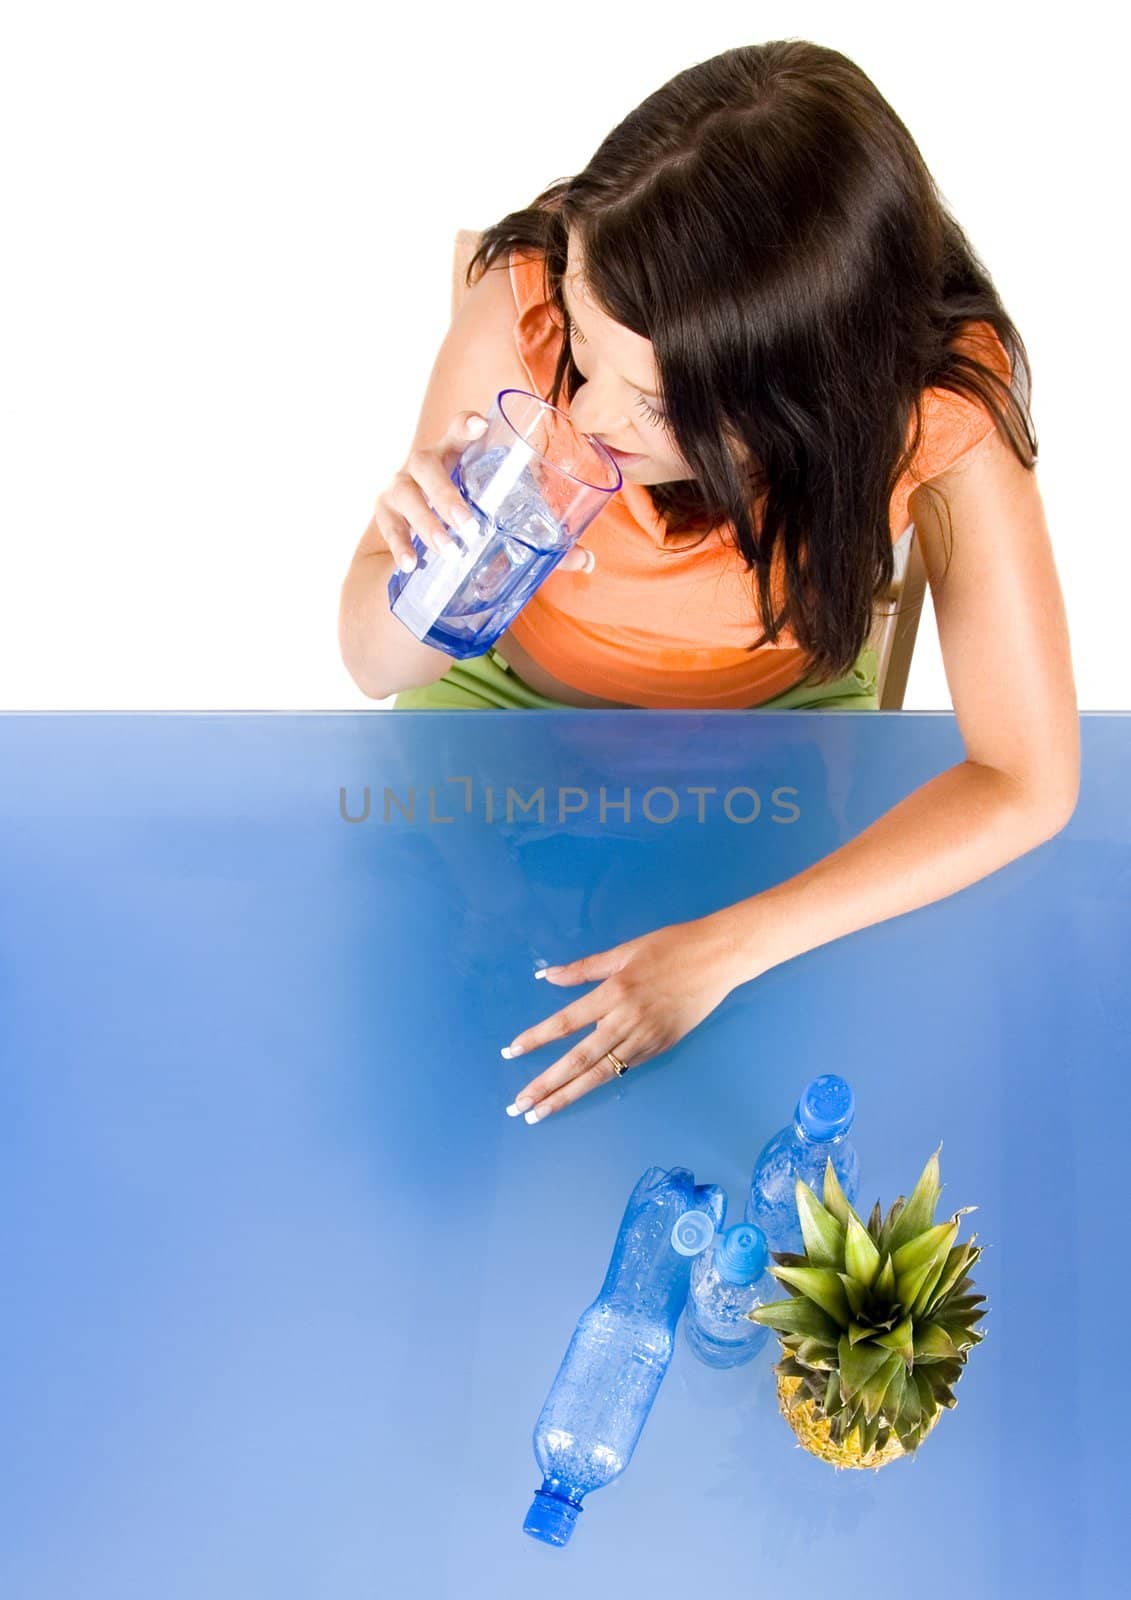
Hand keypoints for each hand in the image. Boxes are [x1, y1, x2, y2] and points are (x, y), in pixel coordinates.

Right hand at [371, 410, 595, 575]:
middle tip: (469, 526)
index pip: (459, 428)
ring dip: (426, 522)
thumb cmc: (471, 519)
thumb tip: (586, 561)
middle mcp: (426, 464)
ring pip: (406, 494)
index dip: (466, 424)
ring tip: (448, 550)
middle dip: (446, 494)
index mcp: (459, 455)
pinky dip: (399, 546)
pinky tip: (410, 565)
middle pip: (427, 462)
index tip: (479, 426)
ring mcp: (400, 486)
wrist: (421, 538)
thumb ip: (541, 540)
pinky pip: (388, 526)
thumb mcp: (501, 522)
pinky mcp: (384, 513)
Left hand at [501, 915, 744, 1122]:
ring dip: (567, 1095)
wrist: (720, 959)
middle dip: (546, 1085)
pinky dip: (600, 1082)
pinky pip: (625, 1068)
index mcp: (614, 992)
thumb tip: (548, 975)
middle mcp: (627, 1021)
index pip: (566, 1023)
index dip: (536, 1039)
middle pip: (578, 1060)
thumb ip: (584, 968)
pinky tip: (579, 1092)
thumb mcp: (624, 951)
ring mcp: (646, 1039)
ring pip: (600, 1074)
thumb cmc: (672, 946)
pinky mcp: (661, 1048)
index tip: (511, 1051)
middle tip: (519, 1105)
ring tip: (541, 1113)